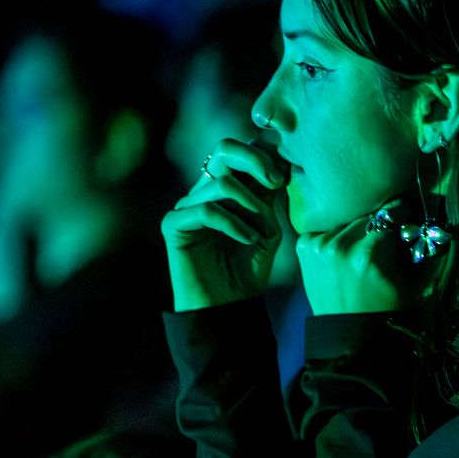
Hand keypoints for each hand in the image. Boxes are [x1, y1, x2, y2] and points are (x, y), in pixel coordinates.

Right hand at [161, 138, 286, 310]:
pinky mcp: (173, 224)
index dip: (264, 155)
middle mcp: (204, 191)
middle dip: (255, 160)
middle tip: (276, 181)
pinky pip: (206, 209)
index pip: (240, 154)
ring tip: (261, 234)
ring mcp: (186, 205)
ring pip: (222, 183)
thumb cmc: (247, 271)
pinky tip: (248, 240)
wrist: (226, 308)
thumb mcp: (268, 231)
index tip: (285, 176)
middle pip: (224, 150)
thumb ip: (269, 200)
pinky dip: (233, 223)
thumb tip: (279, 166)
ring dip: (250, 207)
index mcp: (226, 190)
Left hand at [296, 201, 442, 314]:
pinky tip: (342, 258)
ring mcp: (320, 245)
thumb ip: (427, 250)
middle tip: (385, 246)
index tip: (407, 220)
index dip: (404, 215)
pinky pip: (327, 229)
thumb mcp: (415, 284)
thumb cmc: (387, 311)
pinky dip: (336, 239)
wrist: (349, 336)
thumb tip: (438, 225)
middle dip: (381, 228)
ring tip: (362, 256)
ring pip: (349, 222)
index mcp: (370, 254)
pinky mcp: (306, 248)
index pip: (393, 211)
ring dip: (358, 234)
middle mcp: (342, 246)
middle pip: (370, 216)